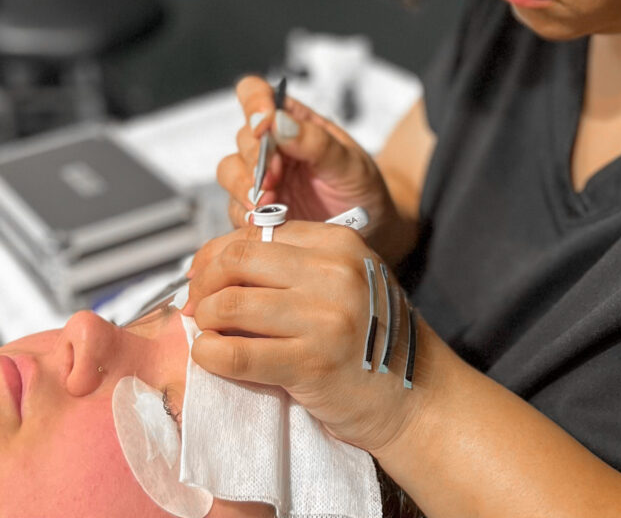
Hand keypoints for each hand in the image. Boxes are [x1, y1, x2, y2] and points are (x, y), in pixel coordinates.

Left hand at [182, 221, 426, 453]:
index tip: (202, 274)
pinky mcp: (311, 364)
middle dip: (205, 281)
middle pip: (239, 260)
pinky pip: (237, 353)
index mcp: (340, 244)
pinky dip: (209, 354)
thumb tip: (221, 262)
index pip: (259, 232)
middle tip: (197, 303)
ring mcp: (325, 318)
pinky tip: (209, 356)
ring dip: (205, 318)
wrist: (417, 395)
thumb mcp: (348, 281)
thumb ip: (299, 264)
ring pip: (231, 303)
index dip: (218, 252)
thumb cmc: (374, 338)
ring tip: (207, 331)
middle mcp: (334, 272)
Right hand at [218, 76, 403, 249]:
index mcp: (296, 123)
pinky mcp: (256, 210)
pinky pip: (235, 208)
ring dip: (243, 186)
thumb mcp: (349, 163)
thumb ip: (316, 142)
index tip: (263, 127)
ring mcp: (262, 178)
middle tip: (274, 179)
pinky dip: (244, 214)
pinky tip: (264, 221)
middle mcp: (273, 147)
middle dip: (255, 157)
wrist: (371, 231)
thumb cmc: (361, 188)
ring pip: (230, 171)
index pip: (258, 95)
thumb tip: (277, 121)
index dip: (253, 103)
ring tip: (266, 204)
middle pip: (243, 137)